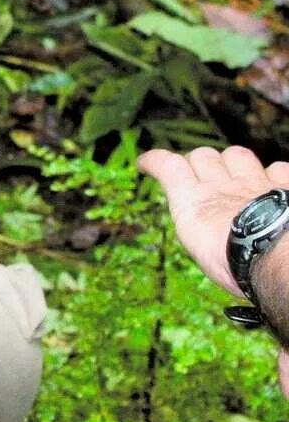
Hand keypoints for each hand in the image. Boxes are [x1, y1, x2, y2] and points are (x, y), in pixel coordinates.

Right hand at [137, 145, 288, 297]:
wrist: (276, 259)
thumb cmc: (237, 266)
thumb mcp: (203, 254)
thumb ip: (202, 235)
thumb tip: (221, 261)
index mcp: (194, 202)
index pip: (168, 166)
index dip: (154, 160)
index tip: (145, 163)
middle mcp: (221, 187)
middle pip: (203, 156)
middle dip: (198, 162)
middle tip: (199, 176)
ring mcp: (254, 184)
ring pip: (237, 155)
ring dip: (233, 162)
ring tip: (235, 175)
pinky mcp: (282, 186)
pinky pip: (277, 168)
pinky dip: (274, 174)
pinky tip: (273, 184)